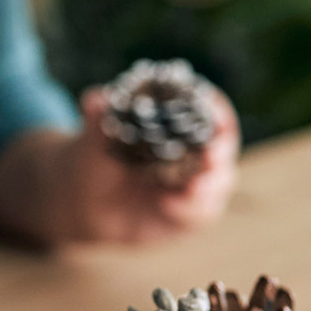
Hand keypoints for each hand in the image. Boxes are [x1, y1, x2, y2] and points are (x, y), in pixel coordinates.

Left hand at [63, 84, 240, 242]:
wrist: (88, 202)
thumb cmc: (98, 158)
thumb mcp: (95, 138)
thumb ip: (98, 118)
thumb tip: (95, 99)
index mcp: (180, 123)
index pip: (209, 110)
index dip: (214, 108)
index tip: (210, 107)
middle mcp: (196, 151)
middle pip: (222, 146)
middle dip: (220, 150)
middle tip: (210, 155)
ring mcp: (197, 183)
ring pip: (218, 183)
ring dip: (209, 185)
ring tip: (193, 187)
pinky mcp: (191, 212)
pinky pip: (200, 212)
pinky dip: (188, 208)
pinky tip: (167, 204)